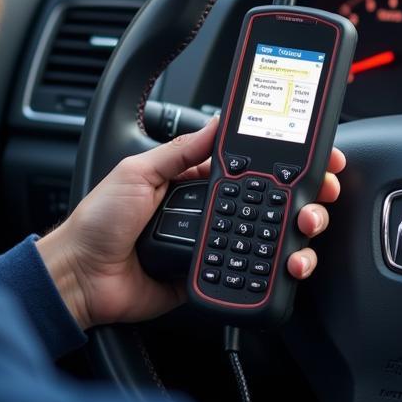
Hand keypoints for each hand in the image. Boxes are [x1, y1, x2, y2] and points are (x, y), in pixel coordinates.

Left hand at [36, 118, 345, 330]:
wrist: (80, 275)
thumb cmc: (100, 220)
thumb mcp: (138, 171)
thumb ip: (181, 151)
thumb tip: (219, 122)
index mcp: (194, 181)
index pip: (249, 168)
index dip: (283, 163)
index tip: (316, 156)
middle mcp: (211, 213)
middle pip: (273, 203)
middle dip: (306, 196)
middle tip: (321, 193)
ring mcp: (215, 247)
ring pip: (272, 239)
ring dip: (299, 233)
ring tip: (305, 227)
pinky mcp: (213, 278)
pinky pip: (253, 274)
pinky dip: (279, 270)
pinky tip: (289, 263)